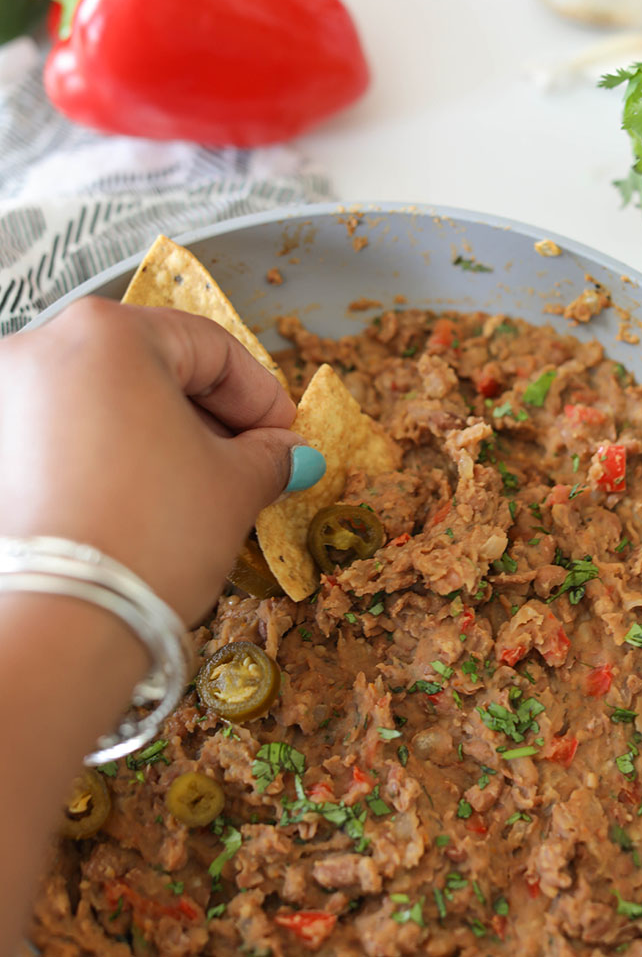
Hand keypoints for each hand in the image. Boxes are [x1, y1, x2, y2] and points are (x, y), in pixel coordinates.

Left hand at [0, 296, 310, 624]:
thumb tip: (287, 452)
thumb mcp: (233, 488)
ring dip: (160, 436)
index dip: (261, 395)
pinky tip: (143, 502)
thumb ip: (268, 455)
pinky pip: (66, 436)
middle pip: (151, 366)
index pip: (210, 347)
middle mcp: (43, 349)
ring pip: (105, 401)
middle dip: (210, 416)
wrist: (55, 633)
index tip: (286, 436)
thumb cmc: (147, 540)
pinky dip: (110, 457)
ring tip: (200, 489)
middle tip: (252, 462)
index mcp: (109, 334)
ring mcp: (5, 401)